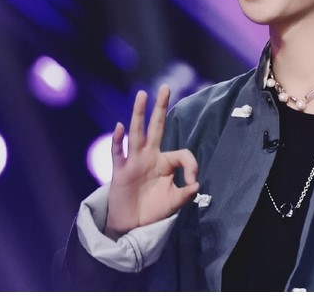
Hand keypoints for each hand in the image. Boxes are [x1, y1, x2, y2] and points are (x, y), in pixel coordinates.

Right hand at [104, 84, 198, 239]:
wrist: (131, 226)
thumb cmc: (153, 210)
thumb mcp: (174, 203)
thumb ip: (185, 194)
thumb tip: (196, 185)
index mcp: (166, 163)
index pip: (182, 154)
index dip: (191, 166)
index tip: (192, 183)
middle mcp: (150, 157)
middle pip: (156, 127)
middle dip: (160, 108)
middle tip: (165, 87)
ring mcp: (134, 161)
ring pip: (136, 133)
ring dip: (138, 114)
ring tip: (142, 95)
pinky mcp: (120, 171)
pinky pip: (118, 152)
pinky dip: (117, 140)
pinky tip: (120, 126)